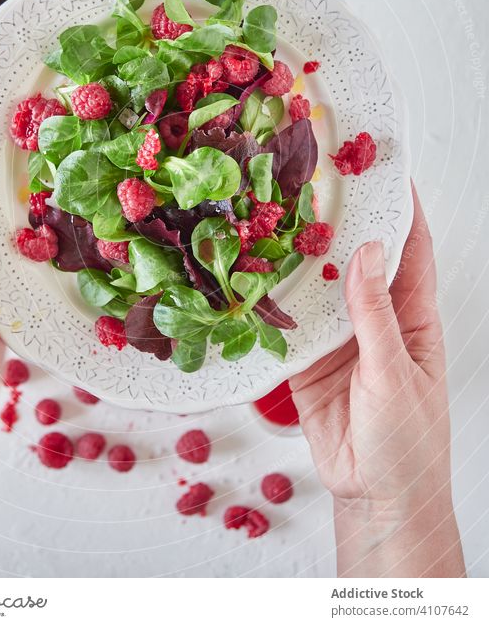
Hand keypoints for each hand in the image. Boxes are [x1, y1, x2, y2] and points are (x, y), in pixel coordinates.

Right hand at [290, 186, 464, 576]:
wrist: (374, 496)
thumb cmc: (407, 442)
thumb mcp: (396, 374)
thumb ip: (376, 315)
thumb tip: (365, 252)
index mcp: (411, 315)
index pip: (410, 247)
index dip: (400, 206)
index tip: (384, 168)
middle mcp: (373, 318)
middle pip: (356, 256)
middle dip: (340, 220)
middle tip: (313, 183)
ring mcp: (338, 338)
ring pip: (317, 285)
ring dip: (299, 257)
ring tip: (275, 218)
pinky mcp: (306, 360)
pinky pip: (286, 323)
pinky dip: (270, 302)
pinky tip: (252, 277)